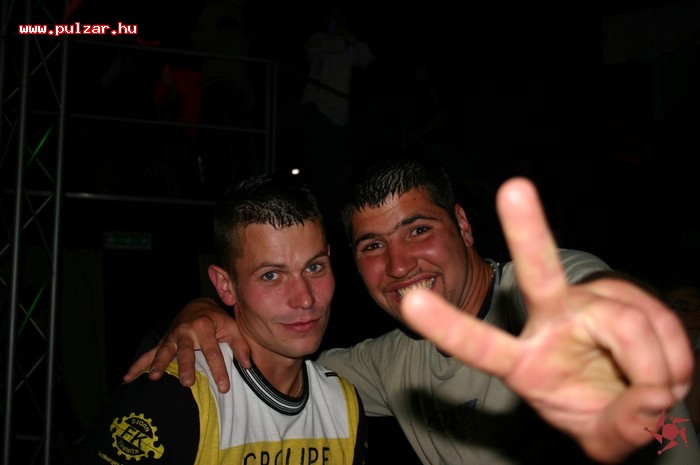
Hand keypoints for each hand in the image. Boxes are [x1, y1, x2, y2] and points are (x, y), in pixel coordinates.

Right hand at [123, 298, 246, 392]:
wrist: (197, 305)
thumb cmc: (217, 320)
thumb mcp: (232, 327)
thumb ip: (240, 345)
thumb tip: (247, 365)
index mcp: (205, 327)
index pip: (214, 351)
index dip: (219, 370)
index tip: (224, 388)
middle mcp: (186, 332)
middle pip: (186, 351)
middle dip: (185, 367)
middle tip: (186, 383)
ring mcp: (172, 337)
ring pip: (164, 351)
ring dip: (160, 365)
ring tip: (155, 378)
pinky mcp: (163, 342)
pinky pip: (148, 354)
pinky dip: (138, 366)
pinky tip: (127, 379)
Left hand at [400, 177, 693, 463]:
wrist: (635, 397)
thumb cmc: (597, 410)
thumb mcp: (603, 438)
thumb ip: (620, 426)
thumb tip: (650, 397)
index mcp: (523, 362)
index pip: (481, 345)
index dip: (449, 327)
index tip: (412, 303)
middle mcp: (550, 321)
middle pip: (539, 274)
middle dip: (527, 231)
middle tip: (514, 189)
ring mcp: (587, 303)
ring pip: (628, 322)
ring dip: (658, 366)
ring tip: (658, 388)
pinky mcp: (624, 295)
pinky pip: (659, 320)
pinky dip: (675, 355)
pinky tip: (669, 369)